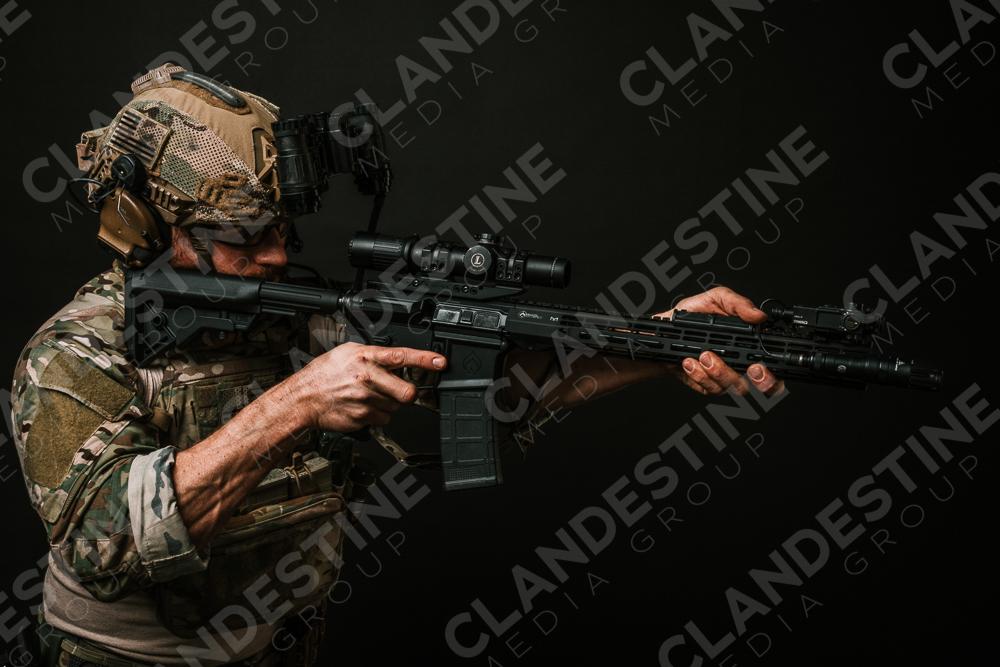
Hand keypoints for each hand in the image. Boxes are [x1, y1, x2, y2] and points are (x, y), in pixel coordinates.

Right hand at [290, 342, 446, 430]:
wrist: (303, 398)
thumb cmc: (323, 374)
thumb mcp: (347, 353)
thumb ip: (374, 355)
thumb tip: (397, 358)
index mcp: (365, 357)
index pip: (402, 356)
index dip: (425, 359)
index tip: (441, 362)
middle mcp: (367, 377)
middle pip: (407, 392)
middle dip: (408, 393)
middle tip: (398, 390)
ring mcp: (365, 400)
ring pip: (396, 407)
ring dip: (388, 403)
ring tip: (368, 396)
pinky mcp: (362, 417)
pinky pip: (383, 419)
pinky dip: (377, 416)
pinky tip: (363, 407)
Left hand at [654, 286, 784, 397]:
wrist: (663, 331)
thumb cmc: (691, 315)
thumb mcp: (715, 299)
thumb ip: (737, 304)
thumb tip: (758, 315)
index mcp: (747, 343)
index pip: (772, 364)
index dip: (773, 371)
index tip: (760, 365)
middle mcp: (739, 363)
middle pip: (761, 385)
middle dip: (760, 382)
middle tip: (750, 369)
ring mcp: (723, 376)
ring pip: (733, 387)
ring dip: (719, 371)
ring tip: (704, 355)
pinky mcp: (705, 384)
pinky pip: (709, 388)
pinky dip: (698, 375)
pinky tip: (689, 362)